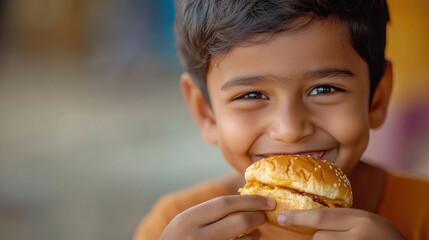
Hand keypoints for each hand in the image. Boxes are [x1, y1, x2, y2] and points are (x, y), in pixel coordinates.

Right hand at [160, 195, 275, 239]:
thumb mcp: (185, 223)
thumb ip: (208, 213)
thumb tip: (245, 202)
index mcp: (188, 220)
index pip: (224, 204)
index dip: (250, 200)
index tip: (267, 201)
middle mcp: (196, 236)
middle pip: (238, 221)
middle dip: (257, 216)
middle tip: (266, 214)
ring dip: (255, 235)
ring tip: (257, 232)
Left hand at [277, 208, 406, 239]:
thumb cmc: (382, 236)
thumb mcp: (366, 219)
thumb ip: (342, 218)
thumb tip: (307, 215)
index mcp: (361, 219)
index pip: (321, 217)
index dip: (298, 218)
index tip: (281, 218)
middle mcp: (358, 237)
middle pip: (319, 238)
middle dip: (315, 238)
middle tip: (323, 236)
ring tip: (337, 239)